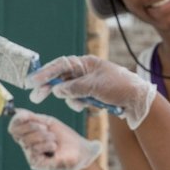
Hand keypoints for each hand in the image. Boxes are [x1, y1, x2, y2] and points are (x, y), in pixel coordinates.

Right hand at [7, 108, 101, 169]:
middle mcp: (26, 145)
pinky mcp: (35, 164)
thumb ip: (32, 117)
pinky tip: (54, 148)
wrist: (78, 149)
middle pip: (18, 133)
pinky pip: (34, 150)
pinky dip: (46, 145)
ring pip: (27, 141)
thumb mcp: (48, 122)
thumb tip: (17, 112)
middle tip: (47, 129)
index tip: (26, 115)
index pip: (13, 127)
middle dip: (34, 127)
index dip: (17, 120)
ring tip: (54, 140)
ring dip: (44, 137)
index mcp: (27, 134)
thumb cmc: (64, 136)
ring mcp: (30, 155)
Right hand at [28, 55, 155, 129]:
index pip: (60, 65)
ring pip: (69, 92)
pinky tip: (90, 106)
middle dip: (49, 87)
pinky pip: (78, 99)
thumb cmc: (119, 87)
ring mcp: (87, 83)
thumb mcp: (95, 87)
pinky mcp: (91, 94)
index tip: (31, 81)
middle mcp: (85, 71)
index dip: (44, 73)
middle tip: (36, 96)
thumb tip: (57, 90)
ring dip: (72, 99)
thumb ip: (74, 88)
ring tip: (83, 103)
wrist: (137, 100)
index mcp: (86, 63)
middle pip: (60, 78)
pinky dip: (80, 103)